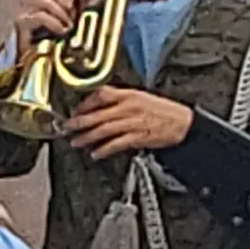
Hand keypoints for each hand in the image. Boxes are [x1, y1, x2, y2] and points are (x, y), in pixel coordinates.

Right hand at [16, 0, 77, 46]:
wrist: (37, 58)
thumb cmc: (53, 35)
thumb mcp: (70, 15)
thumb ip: (79, 1)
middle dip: (66, 2)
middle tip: (73, 16)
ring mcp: (24, 9)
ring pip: (46, 0)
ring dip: (62, 14)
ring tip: (68, 25)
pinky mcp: (22, 22)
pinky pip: (39, 15)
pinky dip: (54, 23)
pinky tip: (60, 30)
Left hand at [65, 87, 195, 157]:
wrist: (183, 123)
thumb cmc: (164, 111)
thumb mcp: (142, 98)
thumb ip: (122, 101)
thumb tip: (102, 107)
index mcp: (129, 95)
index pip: (101, 95)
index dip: (85, 104)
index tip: (76, 110)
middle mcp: (128, 107)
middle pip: (98, 114)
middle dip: (79, 122)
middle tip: (67, 128)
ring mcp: (133, 123)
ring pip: (103, 130)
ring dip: (87, 137)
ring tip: (77, 142)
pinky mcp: (138, 137)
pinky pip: (116, 144)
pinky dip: (104, 149)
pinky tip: (96, 153)